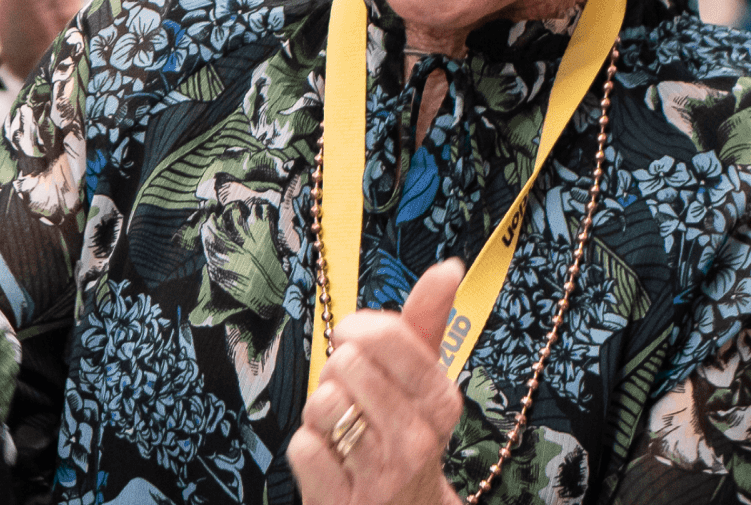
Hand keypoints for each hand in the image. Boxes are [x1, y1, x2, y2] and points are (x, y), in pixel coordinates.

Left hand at [290, 260, 468, 504]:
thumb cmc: (405, 437)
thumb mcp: (423, 386)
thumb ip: (429, 325)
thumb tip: (448, 268)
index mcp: (440, 402)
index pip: (390, 336)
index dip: (358, 330)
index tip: (355, 341)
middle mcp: (417, 438)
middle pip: (347, 364)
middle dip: (337, 375)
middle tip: (352, 397)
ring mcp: (380, 473)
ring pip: (322, 403)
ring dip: (321, 414)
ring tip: (344, 430)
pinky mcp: (342, 498)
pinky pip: (302, 445)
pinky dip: (308, 449)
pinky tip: (333, 460)